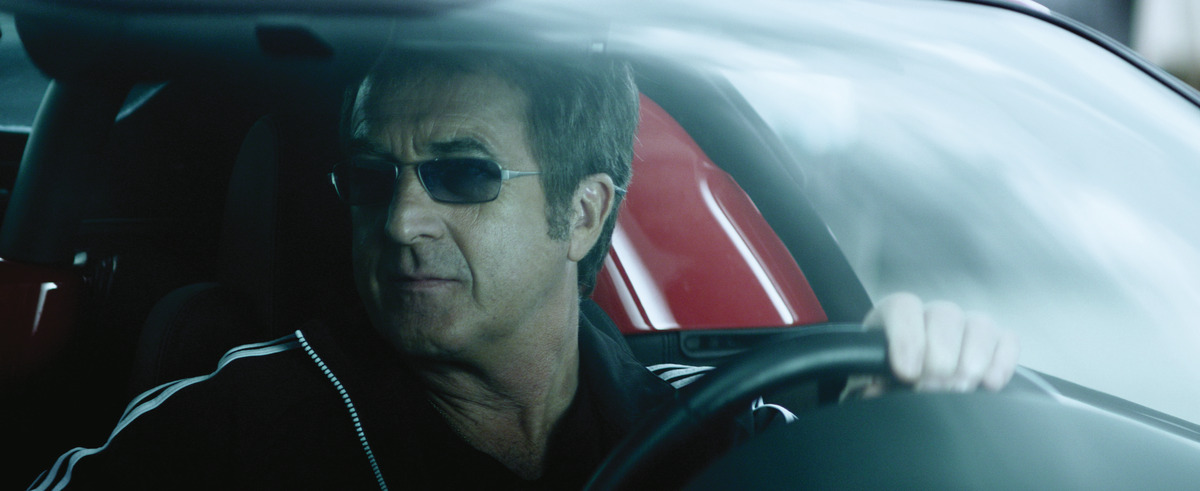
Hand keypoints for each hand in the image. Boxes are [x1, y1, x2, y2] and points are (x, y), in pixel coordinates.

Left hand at [865, 292, 1018, 391]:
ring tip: (960, 388)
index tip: (908, 372)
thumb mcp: (877, 378)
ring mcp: (968, 324)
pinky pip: (1008, 340)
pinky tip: (990, 384)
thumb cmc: (890, 378)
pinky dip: (1002, 362)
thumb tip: (876, 394)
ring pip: (979, 325)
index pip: (903, 307)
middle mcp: (934, 314)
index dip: (907, 338)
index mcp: (897, 316)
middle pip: (945, 316)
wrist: (910, 385)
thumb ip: (876, 381)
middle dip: (940, 358)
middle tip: (934, 388)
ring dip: (972, 359)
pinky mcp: (997, 341)